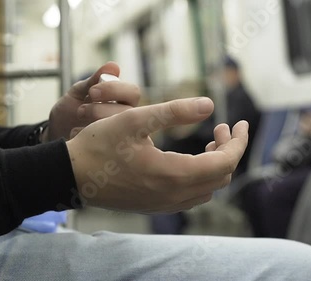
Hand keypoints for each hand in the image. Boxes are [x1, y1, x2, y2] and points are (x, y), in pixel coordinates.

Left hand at [45, 62, 140, 140]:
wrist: (55, 139)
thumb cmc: (68, 114)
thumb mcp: (77, 94)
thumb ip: (93, 81)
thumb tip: (113, 65)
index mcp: (121, 101)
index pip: (132, 92)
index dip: (114, 90)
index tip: (92, 92)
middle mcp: (127, 120)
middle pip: (130, 112)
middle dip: (103, 110)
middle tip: (81, 111)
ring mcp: (123, 138)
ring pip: (124, 131)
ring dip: (98, 126)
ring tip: (78, 126)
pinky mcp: (114, 155)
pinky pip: (114, 148)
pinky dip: (94, 141)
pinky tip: (78, 137)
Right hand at [66, 97, 248, 213]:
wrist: (71, 175)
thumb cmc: (99, 146)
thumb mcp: (135, 120)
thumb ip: (174, 112)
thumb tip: (209, 105)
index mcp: (174, 174)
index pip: (225, 162)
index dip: (238, 142)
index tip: (240, 123)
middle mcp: (173, 195)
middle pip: (220, 177)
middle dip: (228, 151)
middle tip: (221, 128)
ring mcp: (163, 204)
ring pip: (207, 189)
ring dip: (215, 165)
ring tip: (208, 142)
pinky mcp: (154, 206)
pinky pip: (190, 196)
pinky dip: (200, 177)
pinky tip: (188, 161)